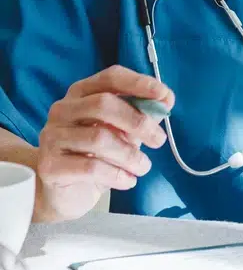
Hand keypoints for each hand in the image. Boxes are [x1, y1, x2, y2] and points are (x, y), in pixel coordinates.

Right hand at [34, 66, 171, 221]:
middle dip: (138, 122)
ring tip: (143, 167)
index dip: (138, 83)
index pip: (110, 77)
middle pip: (103, 105)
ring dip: (130, 155)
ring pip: (99, 138)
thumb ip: (142, 114)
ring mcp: (52, 136)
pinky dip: (117, 175)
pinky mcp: (50, 165)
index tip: (164, 95)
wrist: (66, 192)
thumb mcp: (123, 131)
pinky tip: (129, 180)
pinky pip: (91, 167)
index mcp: (82, 93)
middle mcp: (62, 109)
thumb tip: (166, 99)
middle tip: (159, 141)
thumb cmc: (98, 154)